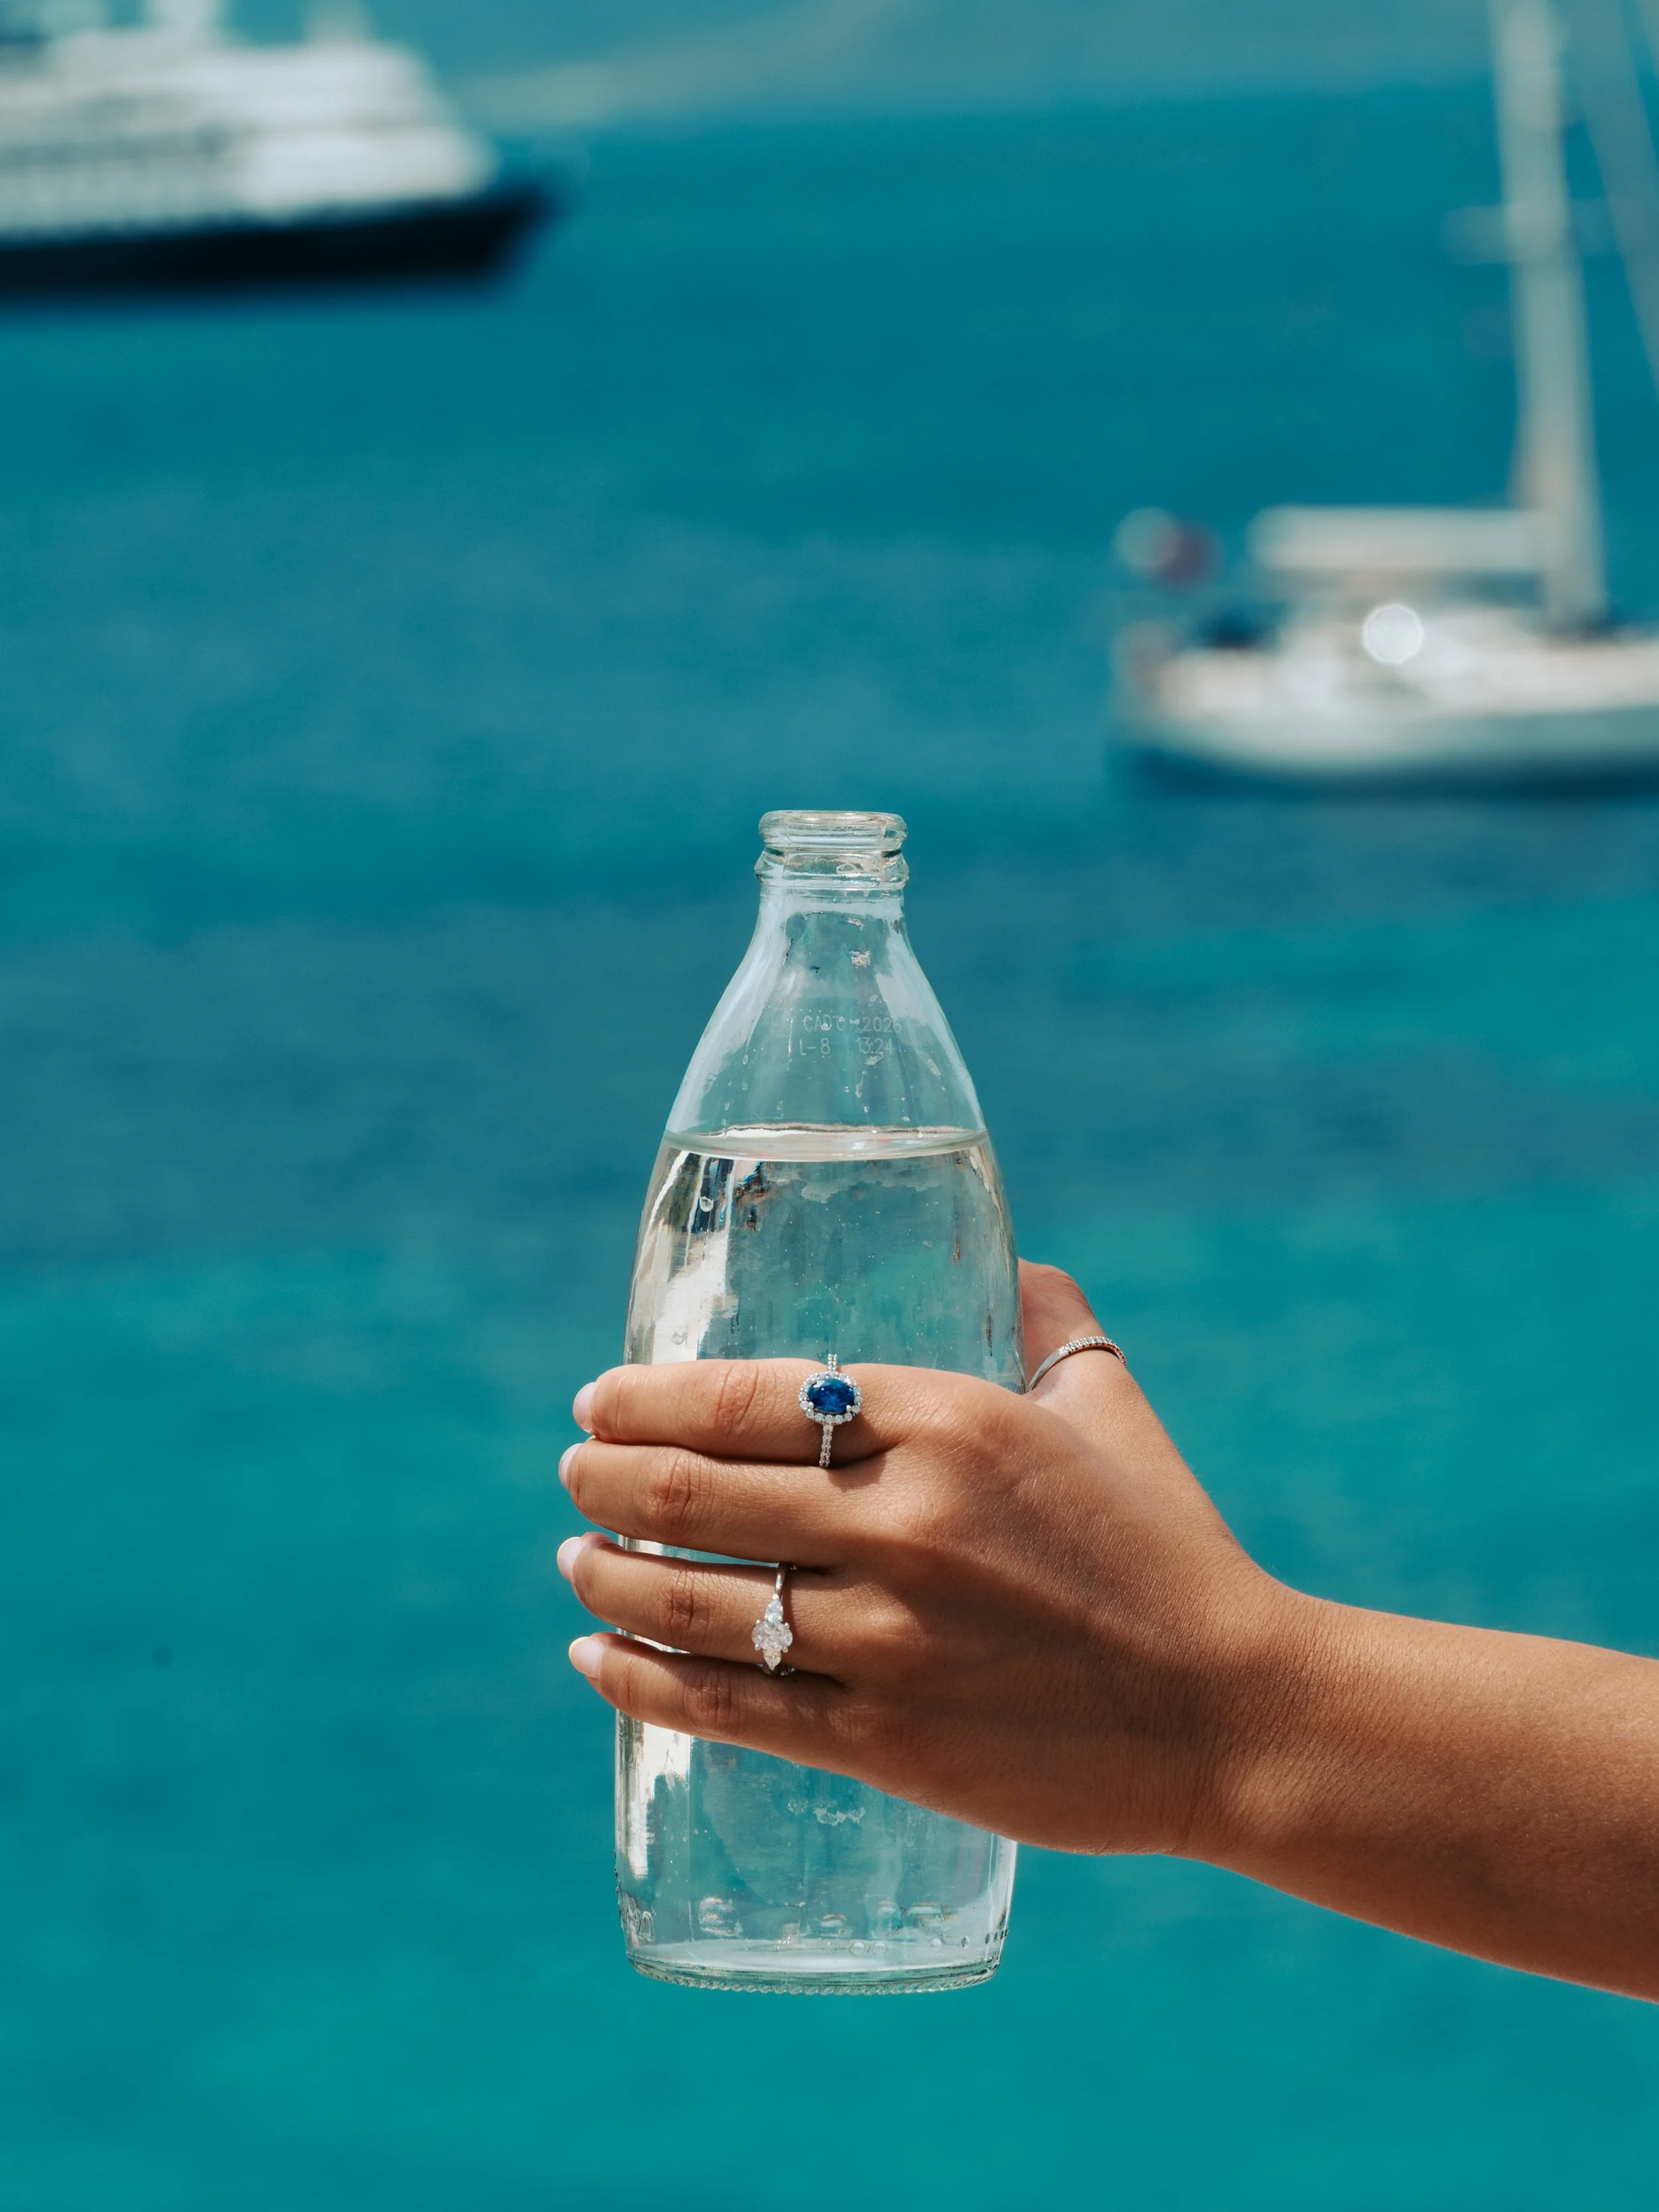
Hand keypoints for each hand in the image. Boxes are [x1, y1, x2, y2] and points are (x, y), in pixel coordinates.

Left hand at [557, 1263, 1304, 1855]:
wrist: (1233, 1712)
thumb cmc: (1168, 1547)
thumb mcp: (1106, 1405)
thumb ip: (1047, 1321)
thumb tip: (1008, 1258)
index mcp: (947, 1421)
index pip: (746, 1396)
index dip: (645, 1400)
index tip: (597, 1404)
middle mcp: (902, 1521)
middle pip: (695, 1491)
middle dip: (605, 1481)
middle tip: (574, 1476)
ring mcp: (887, 1637)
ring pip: (690, 1599)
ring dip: (606, 1575)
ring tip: (575, 1561)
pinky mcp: (885, 1739)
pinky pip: (725, 1705)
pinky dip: (639, 1681)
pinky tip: (597, 1660)